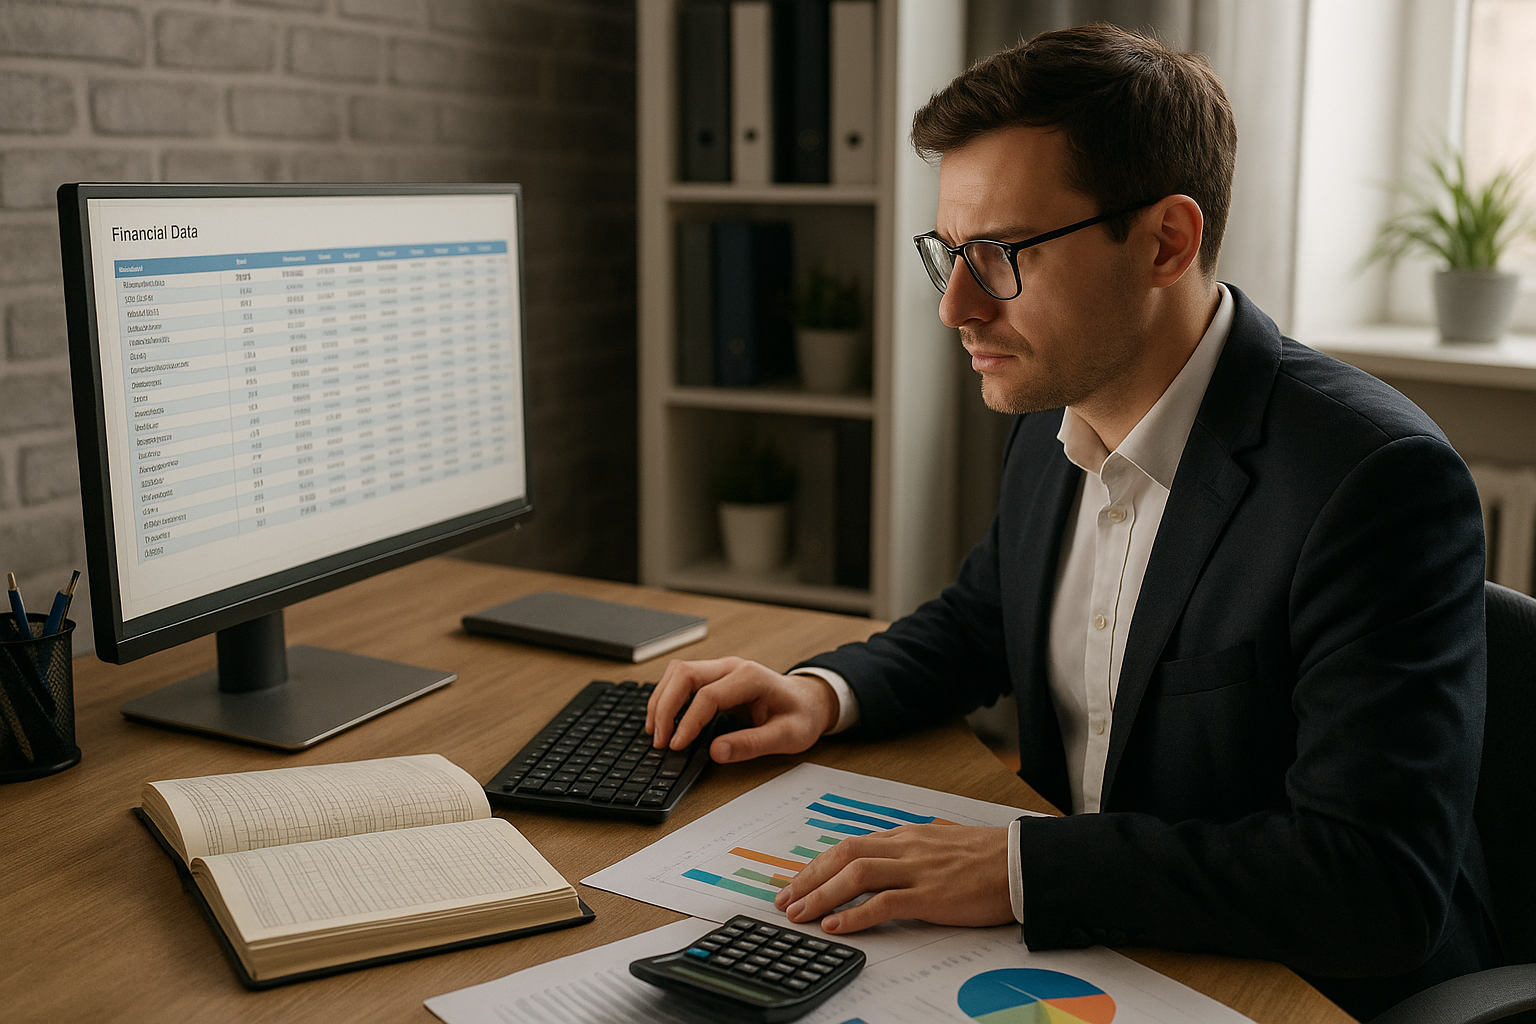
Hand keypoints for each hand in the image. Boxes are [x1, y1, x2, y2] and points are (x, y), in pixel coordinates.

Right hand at [645, 657, 837, 762]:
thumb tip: (716, 751)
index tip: (676, 746)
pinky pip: (682, 679)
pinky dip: (668, 697)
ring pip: (678, 672)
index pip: (708, 695)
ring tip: (656, 731)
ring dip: (662, 699)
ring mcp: (722, 668)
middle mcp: (733, 667)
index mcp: (751, 678)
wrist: (809, 701)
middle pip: (685, 674)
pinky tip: (664, 719)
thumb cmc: (801, 716)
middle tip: (659, 740)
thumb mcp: (786, 736)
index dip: (688, 722)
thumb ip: (752, 744)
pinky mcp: (714, 676)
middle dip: (665, 707)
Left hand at [773, 825, 1015, 933]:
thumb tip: (902, 850)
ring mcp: (918, 870)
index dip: (819, 865)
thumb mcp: (945, 842)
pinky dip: (855, 915)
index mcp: (908, 836)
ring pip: (856, 876)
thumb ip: (919, 846)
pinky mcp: (932, 895)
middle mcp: (906, 847)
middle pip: (844, 856)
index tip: (797, 882)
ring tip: (799, 915)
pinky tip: (836, 926)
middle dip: (808, 879)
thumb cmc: (990, 856)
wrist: (1025, 862)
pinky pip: (884, 903)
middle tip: (784, 900)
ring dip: (821, 895)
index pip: (850, 846)